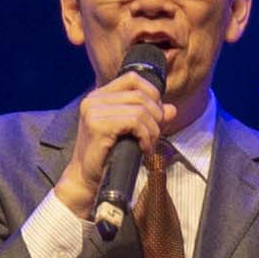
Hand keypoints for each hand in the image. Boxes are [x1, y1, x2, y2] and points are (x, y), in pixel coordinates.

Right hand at [55, 67, 173, 217]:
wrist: (87, 179)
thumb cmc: (108, 156)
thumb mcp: (132, 132)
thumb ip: (150, 117)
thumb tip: (171, 109)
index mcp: (99, 96)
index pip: (132, 78)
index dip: (152, 93)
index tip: (156, 116)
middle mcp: (93, 100)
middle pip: (140, 95)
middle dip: (156, 116)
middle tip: (154, 135)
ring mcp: (93, 111)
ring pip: (140, 110)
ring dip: (152, 130)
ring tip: (148, 144)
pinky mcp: (97, 125)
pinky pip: (134, 122)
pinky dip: (145, 136)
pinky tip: (143, 148)